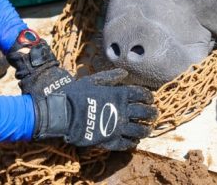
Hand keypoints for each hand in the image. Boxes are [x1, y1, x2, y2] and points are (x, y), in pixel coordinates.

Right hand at [6, 29, 156, 149]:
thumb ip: (110, 77)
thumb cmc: (76, 95)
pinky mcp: (110, 140)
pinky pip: (127, 143)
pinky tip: (134, 140)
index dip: (148, 97)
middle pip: (145, 112)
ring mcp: (117, 127)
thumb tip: (125, 73)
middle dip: (152, 113)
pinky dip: (133, 142)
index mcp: (119, 94)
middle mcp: (122, 110)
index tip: (150, 99)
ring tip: (148, 129)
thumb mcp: (93, 80)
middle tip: (154, 114)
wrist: (62, 114)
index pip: (142, 94)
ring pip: (140, 130)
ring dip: (146, 129)